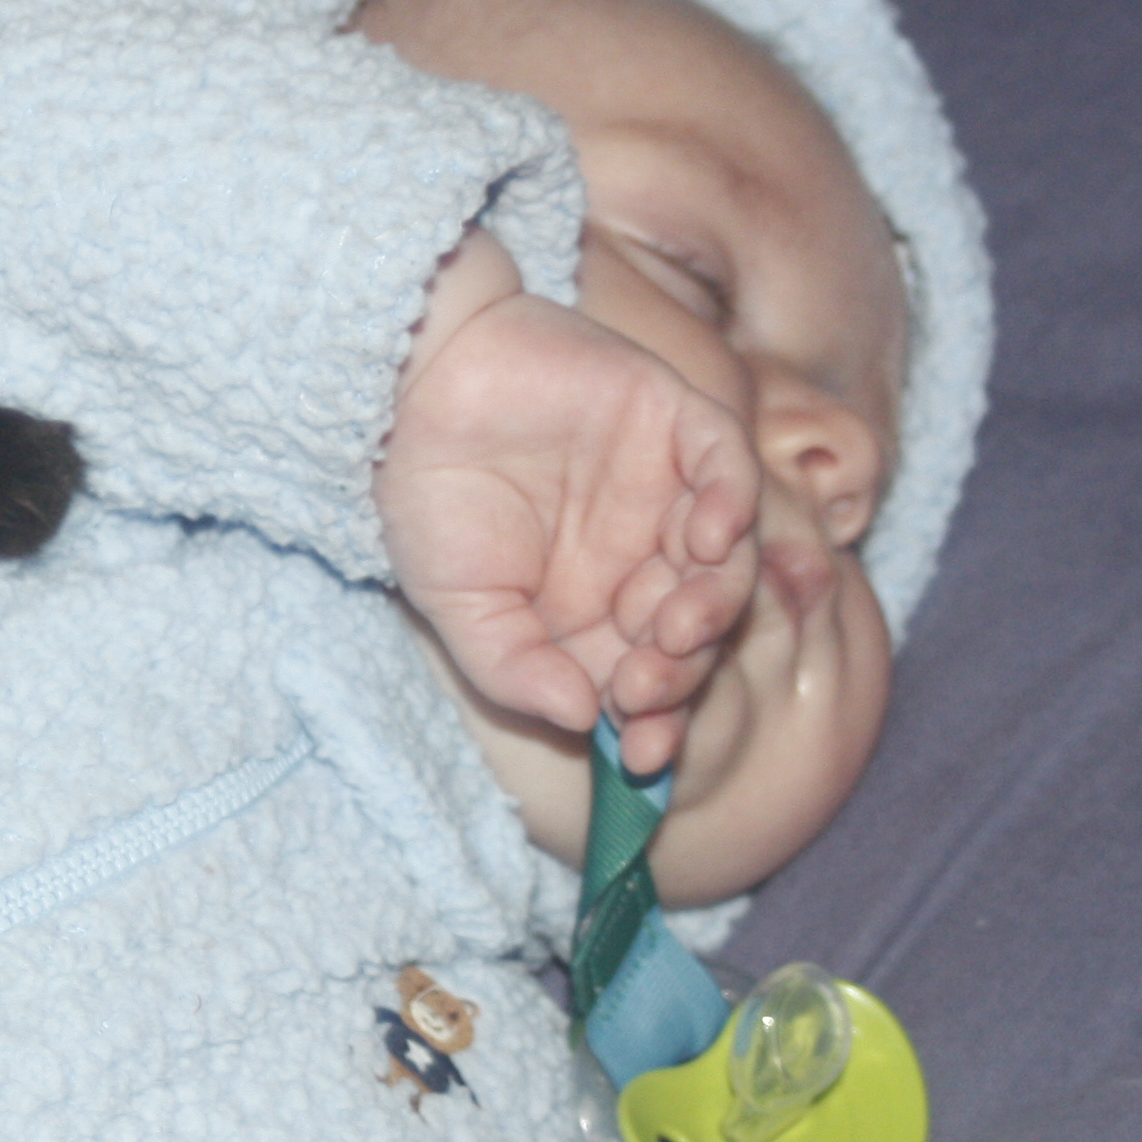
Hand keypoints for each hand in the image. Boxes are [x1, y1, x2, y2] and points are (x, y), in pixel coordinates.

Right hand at [378, 231, 756, 773]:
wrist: (408, 384)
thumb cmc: (427, 495)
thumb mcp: (458, 606)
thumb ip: (515, 667)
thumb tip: (580, 719)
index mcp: (594, 606)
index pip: (649, 674)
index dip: (654, 720)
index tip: (641, 757)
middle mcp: (642, 554)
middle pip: (696, 629)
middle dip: (679, 672)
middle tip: (646, 688)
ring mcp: (665, 489)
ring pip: (727, 562)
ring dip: (712, 606)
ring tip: (675, 628)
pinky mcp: (676, 422)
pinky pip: (729, 471)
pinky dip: (733, 507)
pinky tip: (705, 540)